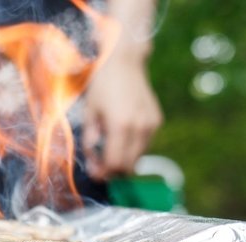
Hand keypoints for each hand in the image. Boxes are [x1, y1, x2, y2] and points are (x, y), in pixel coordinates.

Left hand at [82, 55, 162, 180]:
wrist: (124, 63)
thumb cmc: (101, 88)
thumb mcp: (89, 114)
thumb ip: (90, 142)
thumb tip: (94, 167)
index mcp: (121, 126)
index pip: (116, 164)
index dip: (104, 174)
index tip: (95, 174)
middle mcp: (140, 127)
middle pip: (129, 165)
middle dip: (113, 171)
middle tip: (100, 166)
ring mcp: (151, 124)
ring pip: (138, 158)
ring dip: (123, 160)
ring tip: (108, 149)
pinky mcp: (157, 121)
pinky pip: (144, 145)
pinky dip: (132, 149)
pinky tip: (121, 137)